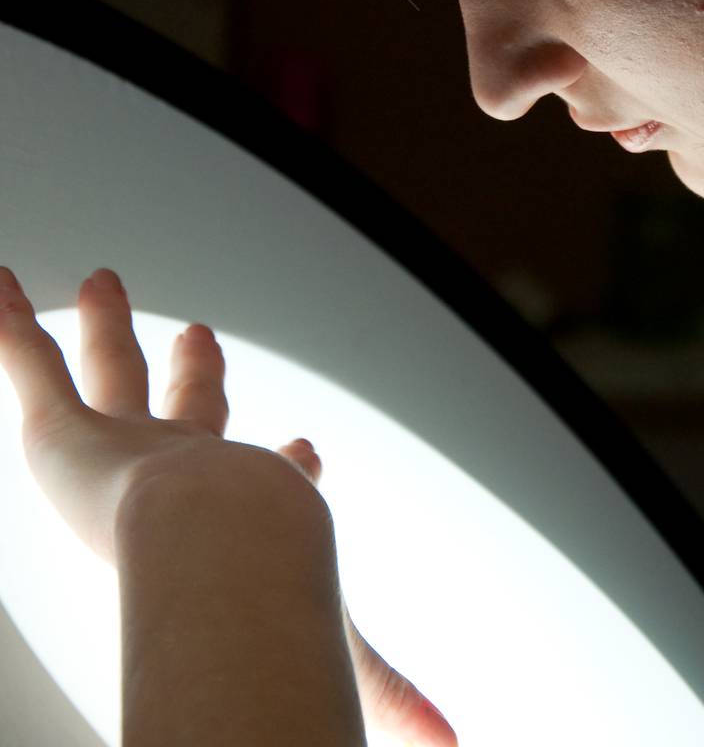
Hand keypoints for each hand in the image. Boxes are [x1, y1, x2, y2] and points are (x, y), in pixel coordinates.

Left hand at [0, 265, 457, 746]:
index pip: (273, 477)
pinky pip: (27, 362)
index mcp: (249, 508)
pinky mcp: (64, 430)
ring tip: (99, 281)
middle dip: (200, 371)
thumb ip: (392, 695)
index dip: (290, 464)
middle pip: (192, 406)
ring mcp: (129, 443)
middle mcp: (191, 467)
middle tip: (199, 332)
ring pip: (112, 367)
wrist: (226, 548)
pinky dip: (8, 322)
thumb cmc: (273, 593)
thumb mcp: (337, 647)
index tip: (305, 447)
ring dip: (109, 324)